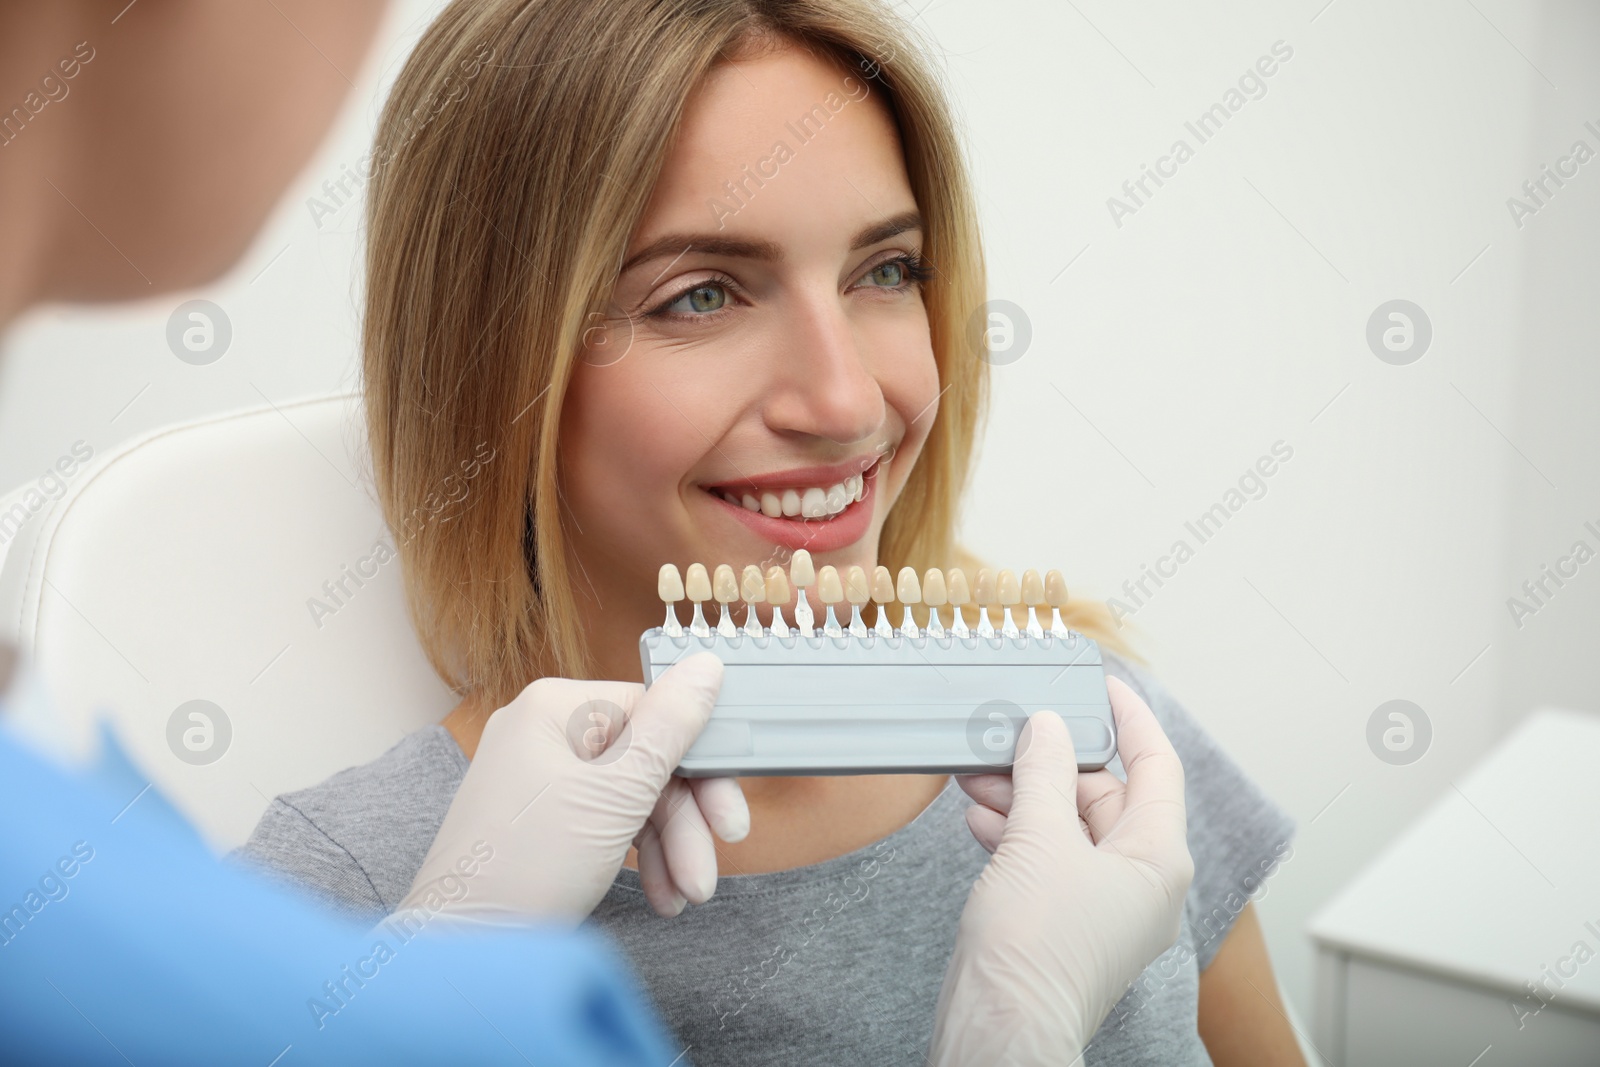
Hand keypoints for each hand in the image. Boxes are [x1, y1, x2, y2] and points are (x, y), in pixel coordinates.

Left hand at [395, 651, 748, 925]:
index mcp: (555, 708)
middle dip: (685, 821)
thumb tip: (707, 664)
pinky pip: (610, 826)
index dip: (698, 765)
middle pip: (648, 761)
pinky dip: (643, 860)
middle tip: (710, 866)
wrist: (466, 951)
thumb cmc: (525, 866)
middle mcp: (545, 735)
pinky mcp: (545, 826)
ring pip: (634, 800)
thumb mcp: (615, 793)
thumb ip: (669, 727)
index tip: (728, 811)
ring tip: (686, 894)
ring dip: (670, 849)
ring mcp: (542, 782)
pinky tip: (663, 895)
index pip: (654, 712)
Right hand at [928, 676, 1193, 1064]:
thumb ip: (1044, 773)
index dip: (1130, 718)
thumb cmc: (1037, 947)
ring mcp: (1101, 905)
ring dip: (1024, 796)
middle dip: (1051, 763)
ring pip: (1068, 826)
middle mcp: (1139, 882)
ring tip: (979, 774)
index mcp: (1159, 859)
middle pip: (1103, 795)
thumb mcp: (1039, 838)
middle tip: (1009, 735)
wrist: (1001, 1024)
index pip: (1156, 766)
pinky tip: (979, 818)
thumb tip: (1047, 729)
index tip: (1103, 684)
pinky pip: (1046, 858)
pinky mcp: (1063, 921)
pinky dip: (1014, 833)